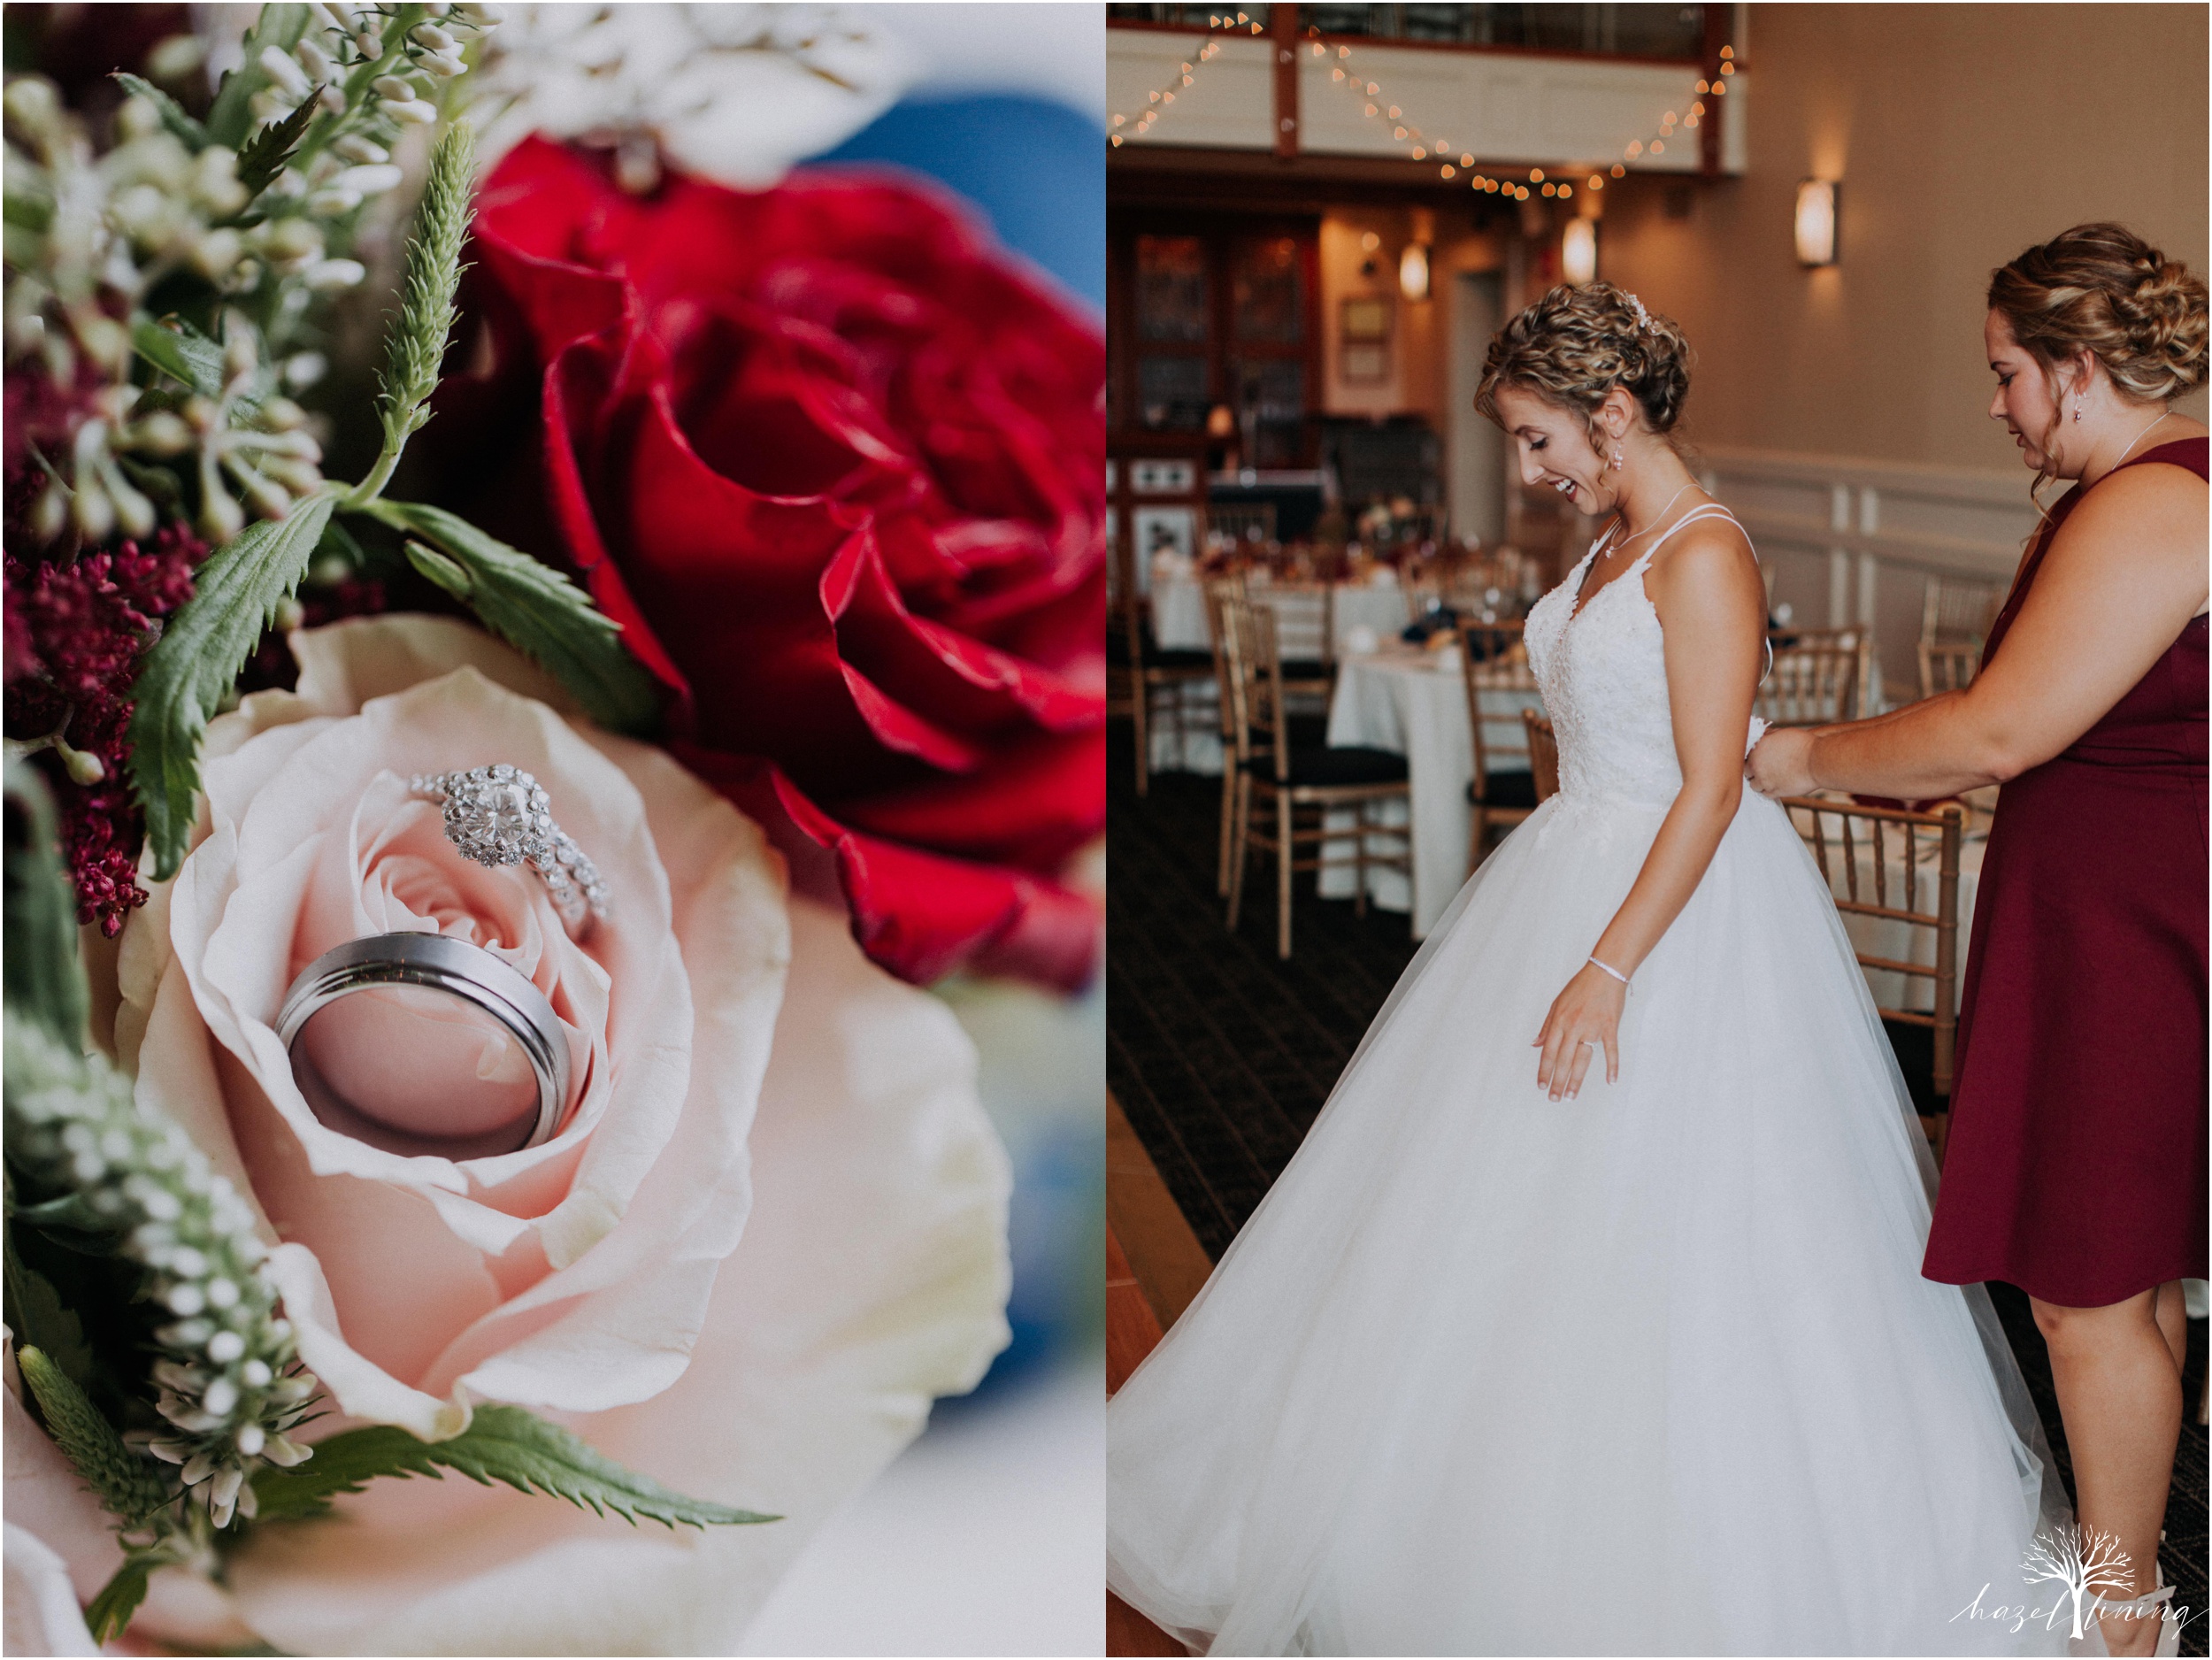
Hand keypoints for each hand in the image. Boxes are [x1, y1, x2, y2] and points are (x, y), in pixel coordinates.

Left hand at [1533, 963, 1625, 1099]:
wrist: (1604, 973)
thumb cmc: (1580, 987)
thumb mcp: (1557, 1004)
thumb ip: (1547, 1026)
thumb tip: (1535, 1045)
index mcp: (1559, 1022)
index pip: (1549, 1052)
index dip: (1544, 1070)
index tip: (1541, 1086)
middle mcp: (1574, 1027)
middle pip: (1564, 1060)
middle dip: (1558, 1082)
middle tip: (1554, 1099)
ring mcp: (1592, 1028)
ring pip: (1583, 1060)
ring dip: (1576, 1080)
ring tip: (1571, 1096)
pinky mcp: (1609, 1027)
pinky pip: (1611, 1050)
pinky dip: (1612, 1066)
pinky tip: (1611, 1081)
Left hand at [1745, 726, 1817, 797]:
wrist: (1817, 761)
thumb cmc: (1803, 744)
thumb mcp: (1781, 733)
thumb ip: (1767, 736)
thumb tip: (1762, 735)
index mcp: (1756, 750)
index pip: (1742, 756)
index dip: (1750, 758)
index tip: (1755, 759)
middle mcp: (1756, 766)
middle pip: (1746, 772)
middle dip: (1753, 770)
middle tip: (1761, 769)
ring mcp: (1764, 781)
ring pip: (1754, 785)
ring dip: (1760, 782)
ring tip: (1768, 778)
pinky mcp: (1774, 792)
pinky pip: (1765, 794)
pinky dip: (1769, 790)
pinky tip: (1775, 785)